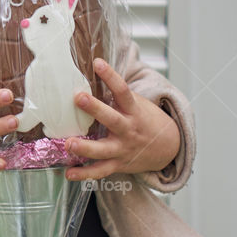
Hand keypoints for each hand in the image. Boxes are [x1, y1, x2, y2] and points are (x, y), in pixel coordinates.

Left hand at [63, 57, 180, 180]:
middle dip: (95, 109)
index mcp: (134, 111)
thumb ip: (117, 95)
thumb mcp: (137, 104)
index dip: (111, 76)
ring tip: (68, 143)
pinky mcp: (118, 164)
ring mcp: (123, 149)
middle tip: (78, 97)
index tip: (98, 63)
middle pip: (112, 119)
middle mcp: (128, 130)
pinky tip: (69, 173)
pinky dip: (84, 174)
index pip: (123, 90)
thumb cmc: (144, 120)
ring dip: (85, 148)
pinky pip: (100, 171)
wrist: (168, 148)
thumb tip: (91, 72)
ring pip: (103, 150)